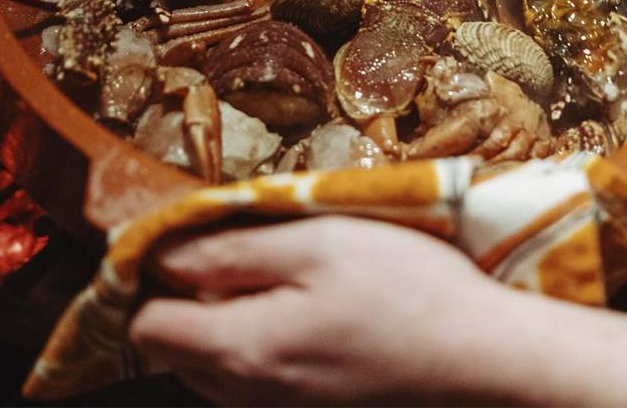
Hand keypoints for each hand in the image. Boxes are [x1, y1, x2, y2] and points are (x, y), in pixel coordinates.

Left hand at [129, 215, 526, 405]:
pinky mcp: (310, 407)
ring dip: (222, 316)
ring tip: (278, 271)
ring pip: (212, 363)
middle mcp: (247, 395)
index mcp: (240, 350)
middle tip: (238, 244)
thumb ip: (231, 250)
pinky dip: (256, 338)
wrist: (480, 355)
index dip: (152, 275)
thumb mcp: (318, 243)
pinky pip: (251, 377)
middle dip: (186, 294)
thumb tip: (163, 255)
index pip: (145, 325)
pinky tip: (306, 306)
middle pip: (174, 347)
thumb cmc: (404, 288)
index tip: (182, 236)